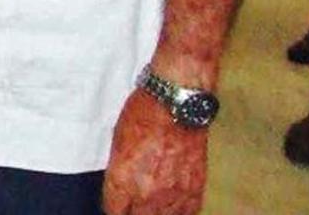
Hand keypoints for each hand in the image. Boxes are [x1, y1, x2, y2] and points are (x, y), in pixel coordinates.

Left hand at [102, 89, 206, 214]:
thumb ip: (118, 167)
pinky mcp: (194, 191)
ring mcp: (172, 195)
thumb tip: (119, 184)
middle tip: (133, 202)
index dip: (113, 207)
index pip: (113, 210)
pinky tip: (173, 206)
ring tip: (152, 205)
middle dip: (132, 211)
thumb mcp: (117, 138)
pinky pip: (187, 214)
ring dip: (155, 212)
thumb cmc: (143, 113)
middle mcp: (146, 193)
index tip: (115, 204)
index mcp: (122, 179)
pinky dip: (179, 211)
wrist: (176, 104)